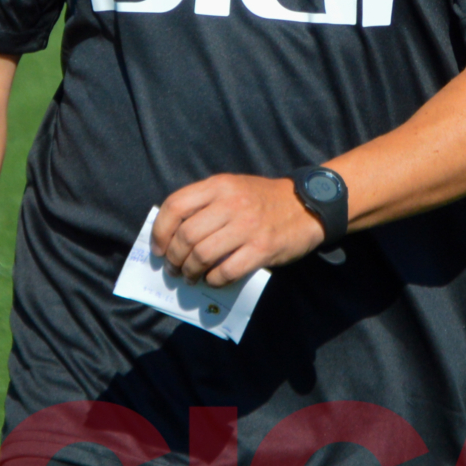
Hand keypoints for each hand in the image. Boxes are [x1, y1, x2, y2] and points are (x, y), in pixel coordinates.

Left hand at [155, 174, 325, 287]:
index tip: (159, 249)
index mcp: (219, 185)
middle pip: (186, 236)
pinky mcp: (262, 248)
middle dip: (174, 258)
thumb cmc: (263, 200)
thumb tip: (171, 235)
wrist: (306, 206)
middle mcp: (231, 203)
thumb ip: (205, 203)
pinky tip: (213, 279)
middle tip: (174, 269)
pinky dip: (214, 279)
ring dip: (190, 272)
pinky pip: (226, 270)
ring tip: (190, 277)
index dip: (160, 232)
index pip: (175, 206)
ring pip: (202, 255)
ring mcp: (247, 226)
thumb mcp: (232, 188)